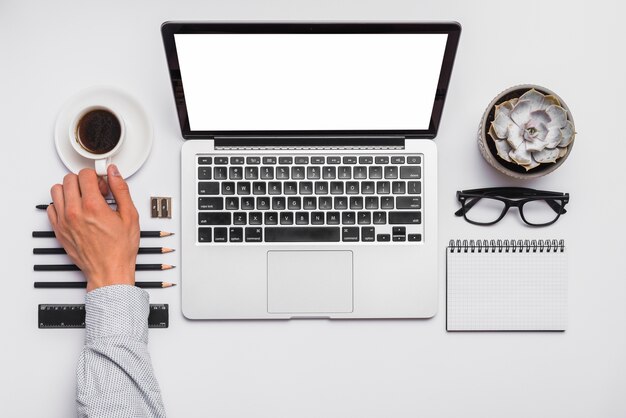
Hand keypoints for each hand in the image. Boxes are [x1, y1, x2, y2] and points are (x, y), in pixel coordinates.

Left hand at [47, 165, 139, 291]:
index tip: (103, 184)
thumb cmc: (120, 249)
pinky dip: (61, 205)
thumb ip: (121, 190)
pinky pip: (51, 207)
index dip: (97, 177)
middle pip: (69, 179)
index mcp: (93, 206)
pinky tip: (75, 210)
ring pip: (56, 190)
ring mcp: (64, 221)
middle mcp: (75, 212)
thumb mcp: (130, 216)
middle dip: (84, 181)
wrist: (109, 270)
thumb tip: (114, 174)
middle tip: (95, 192)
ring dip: (70, 190)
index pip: (85, 174)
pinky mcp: (58, 230)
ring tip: (83, 199)